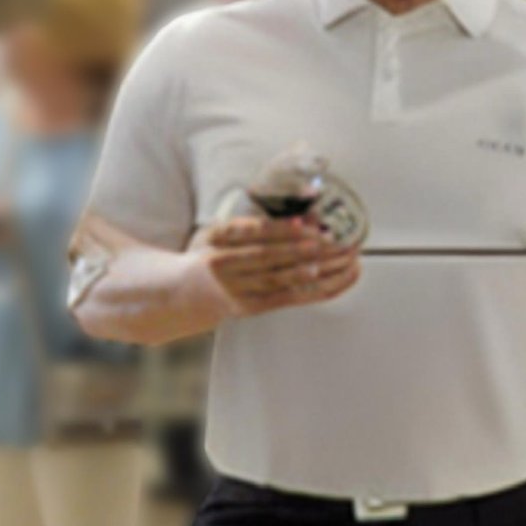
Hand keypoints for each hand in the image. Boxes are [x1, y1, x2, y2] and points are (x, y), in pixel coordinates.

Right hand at [193, 214, 360, 318]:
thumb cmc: (209, 255)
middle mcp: (225, 265)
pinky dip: (315, 290)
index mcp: (217, 238)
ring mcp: (238, 289)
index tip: (306, 225)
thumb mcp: (219, 232)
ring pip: (282, 279)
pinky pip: (289, 299)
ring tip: (344, 260)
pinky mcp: (251, 307)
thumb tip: (306, 218)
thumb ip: (257, 223)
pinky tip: (337, 281)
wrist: (181, 294)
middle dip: (306, 249)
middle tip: (336, 241)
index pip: (252, 233)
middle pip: (270, 257)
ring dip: (317, 269)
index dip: (281, 230)